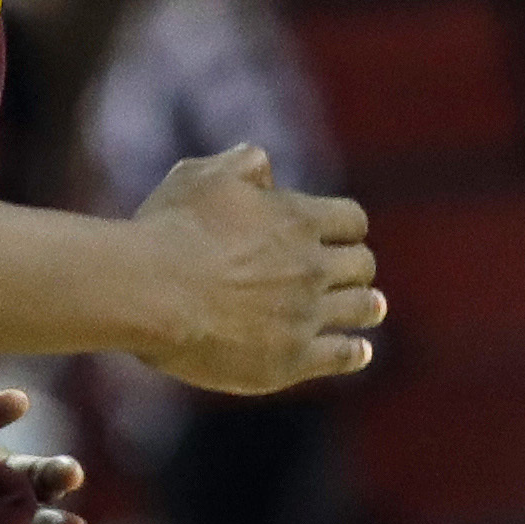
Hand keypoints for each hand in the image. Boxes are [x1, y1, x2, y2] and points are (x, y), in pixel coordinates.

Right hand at [127, 148, 378, 396]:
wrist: (151, 294)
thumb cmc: (169, 231)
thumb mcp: (201, 177)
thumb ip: (241, 165)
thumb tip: (265, 165)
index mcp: (298, 219)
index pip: (352, 220)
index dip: (346, 227)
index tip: (341, 235)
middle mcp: (312, 266)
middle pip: (362, 264)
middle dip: (357, 266)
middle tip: (355, 273)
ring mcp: (305, 314)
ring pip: (362, 307)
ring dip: (368, 305)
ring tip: (372, 307)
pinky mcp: (292, 358)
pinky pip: (342, 355)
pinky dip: (355, 351)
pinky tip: (359, 350)